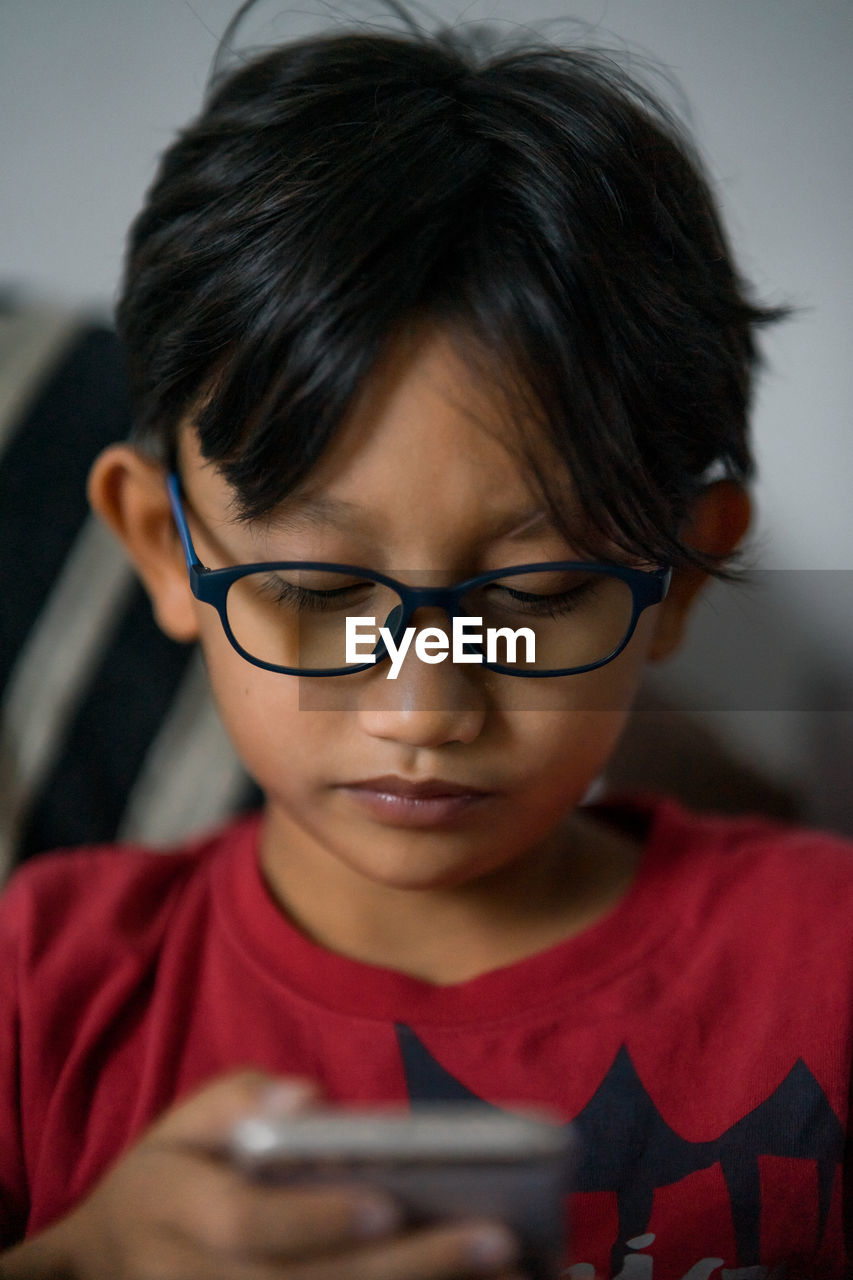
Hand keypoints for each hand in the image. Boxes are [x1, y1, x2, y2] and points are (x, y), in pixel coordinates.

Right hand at [0, 1070, 523, 1279]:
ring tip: (507, 1275)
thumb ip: (233, 1101)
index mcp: (184, 1215)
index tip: (387, 1202)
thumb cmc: (167, 1182)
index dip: (315, 1218)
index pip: (249, 1226)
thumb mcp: (179, 1126)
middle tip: (494, 1238)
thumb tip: (306, 1095)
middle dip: (408, 1268)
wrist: (111, 1265)